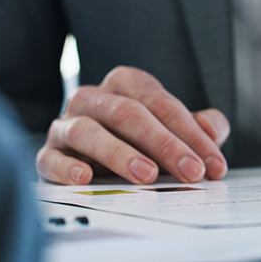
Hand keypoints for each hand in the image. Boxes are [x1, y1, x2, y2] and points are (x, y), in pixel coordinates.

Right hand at [36, 66, 229, 184]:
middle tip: (190, 170)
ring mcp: (67, 124)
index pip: (161, 103)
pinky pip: (51, 158)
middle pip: (129, 114)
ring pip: (89, 131)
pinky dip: (67, 167)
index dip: (191, 134)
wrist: (86, 151)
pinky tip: (85, 177)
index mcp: (125, 84)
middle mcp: (93, 98)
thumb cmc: (134, 137)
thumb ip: (199, 126)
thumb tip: (213, 131)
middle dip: (165, 144)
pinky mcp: (48, 152)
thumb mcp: (172, 128)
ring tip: (146, 175)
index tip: (212, 163)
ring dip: (120, 153)